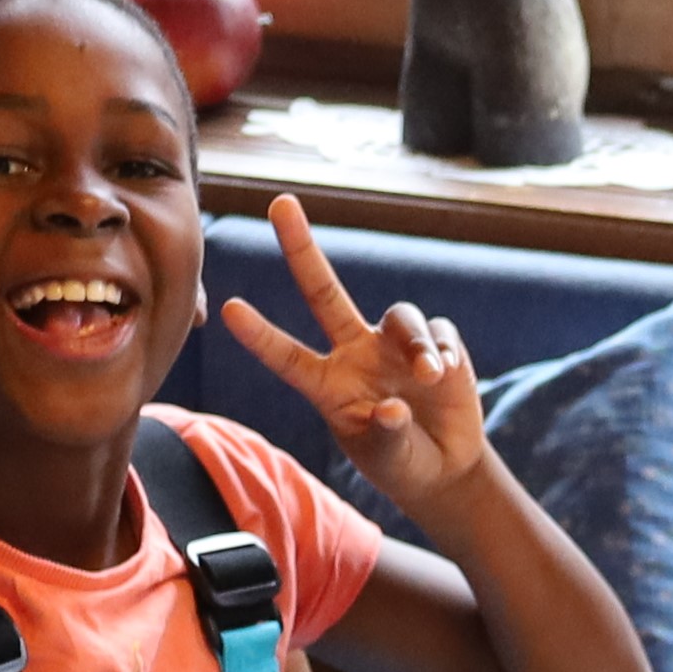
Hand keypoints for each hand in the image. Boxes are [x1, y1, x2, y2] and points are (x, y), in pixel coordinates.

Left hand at [219, 195, 488, 514]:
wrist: (445, 468)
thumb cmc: (401, 464)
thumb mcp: (390, 460)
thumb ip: (387, 436)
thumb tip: (393, 407)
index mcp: (329, 384)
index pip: (288, 357)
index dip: (261, 335)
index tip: (227, 309)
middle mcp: (356, 353)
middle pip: (323, 291)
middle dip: (301, 247)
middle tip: (280, 203)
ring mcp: (394, 345)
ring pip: (402, 315)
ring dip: (417, 342)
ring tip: (429, 375)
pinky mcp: (437, 344)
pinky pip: (439, 332)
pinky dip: (443, 351)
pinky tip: (445, 377)